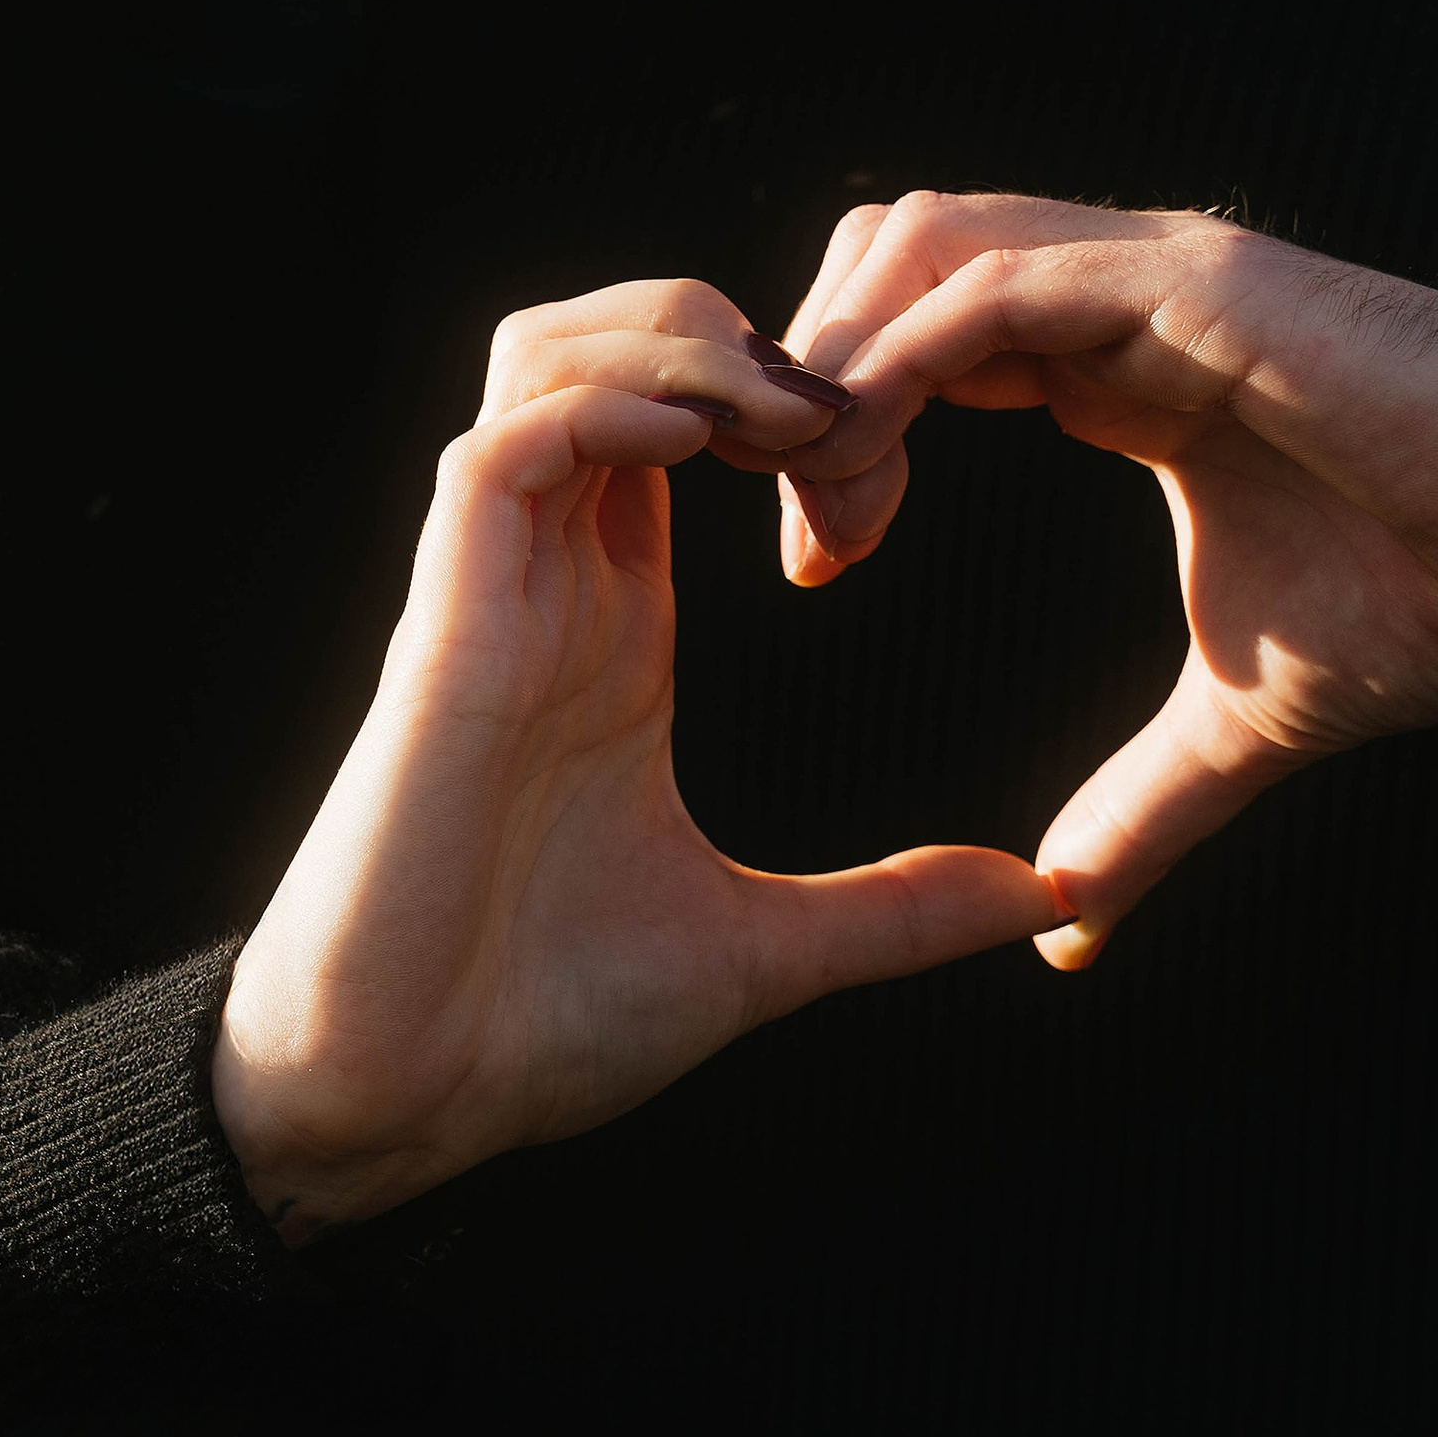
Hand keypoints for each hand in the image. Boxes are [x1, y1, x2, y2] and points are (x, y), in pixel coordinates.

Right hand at [213, 280, 1055, 1234]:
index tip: (884, 479)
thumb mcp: (762, 950)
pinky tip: (709, 448)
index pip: (681, 424)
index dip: (792, 403)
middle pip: (612, 346)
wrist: (405, 1097)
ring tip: (794, 411)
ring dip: (680, 344)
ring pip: (552, 355)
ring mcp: (492, 590)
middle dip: (744, 339)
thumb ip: (894, 909)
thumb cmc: (540, 1023)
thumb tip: (1032, 895)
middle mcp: (549, 581)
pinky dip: (612, 403)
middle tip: (852, 425)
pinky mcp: (448, 620)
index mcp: (613, 625)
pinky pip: (509, 439)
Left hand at [780, 195, 1437, 968]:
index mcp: (1120, 361)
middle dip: (806, 380)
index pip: (918, 337)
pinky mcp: (1200, 283)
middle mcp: (1122, 291)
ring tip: (819, 500)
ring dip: (835, 359)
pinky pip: (996, 280)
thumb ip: (1145, 804)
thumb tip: (1065, 932)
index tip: (815, 570)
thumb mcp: (1249, 719)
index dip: (839, 435)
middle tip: (805, 536)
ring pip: (919, 242)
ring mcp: (1157, 270)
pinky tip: (865, 466)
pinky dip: (900, 356)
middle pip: (888, 261)